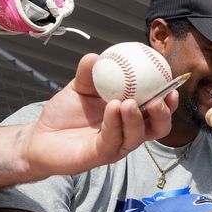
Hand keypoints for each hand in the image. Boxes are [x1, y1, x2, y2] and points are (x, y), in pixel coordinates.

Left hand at [24, 54, 177, 177]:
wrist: (39, 138)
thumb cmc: (64, 115)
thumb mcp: (79, 89)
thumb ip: (89, 74)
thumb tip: (97, 55)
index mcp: (130, 118)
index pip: (157, 112)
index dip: (169, 101)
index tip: (172, 85)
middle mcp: (129, 134)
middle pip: (158, 129)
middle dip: (164, 114)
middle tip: (159, 98)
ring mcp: (116, 147)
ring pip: (137, 136)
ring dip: (137, 119)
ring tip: (130, 102)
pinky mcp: (100, 156)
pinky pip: (112, 139)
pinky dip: (115, 122)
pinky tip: (112, 106)